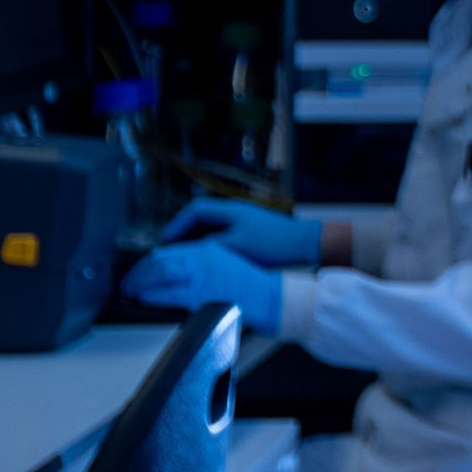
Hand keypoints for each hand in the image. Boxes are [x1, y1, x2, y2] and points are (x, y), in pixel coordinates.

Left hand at [121, 236, 285, 336]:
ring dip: (141, 282)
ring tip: (131, 289)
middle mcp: (204, 259)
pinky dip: (153, 294)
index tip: (139, 271)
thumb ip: (201, 267)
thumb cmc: (252, 288)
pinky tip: (145, 297)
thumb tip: (173, 277)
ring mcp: (203, 276)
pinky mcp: (203, 294)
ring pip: (161, 273)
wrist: (273, 298)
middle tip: (128, 282)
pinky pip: (169, 293)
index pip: (169, 252)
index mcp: (209, 250)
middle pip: (160, 260)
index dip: (148, 262)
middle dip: (139, 272)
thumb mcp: (225, 267)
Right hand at [163, 198, 324, 264]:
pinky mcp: (251, 232)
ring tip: (186, 258)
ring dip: (198, 240)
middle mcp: (235, 212)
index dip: (177, 225)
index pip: (194, 210)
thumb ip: (210, 248)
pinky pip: (224, 236)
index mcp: (229, 210)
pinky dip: (212, 246)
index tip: (166, 241)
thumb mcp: (236, 248)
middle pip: (201, 218)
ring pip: (212, 228)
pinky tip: (210, 262)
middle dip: (184, 233)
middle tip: (171, 251)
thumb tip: (187, 254)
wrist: (305, 244)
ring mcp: (244, 221)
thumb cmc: (274, 244)